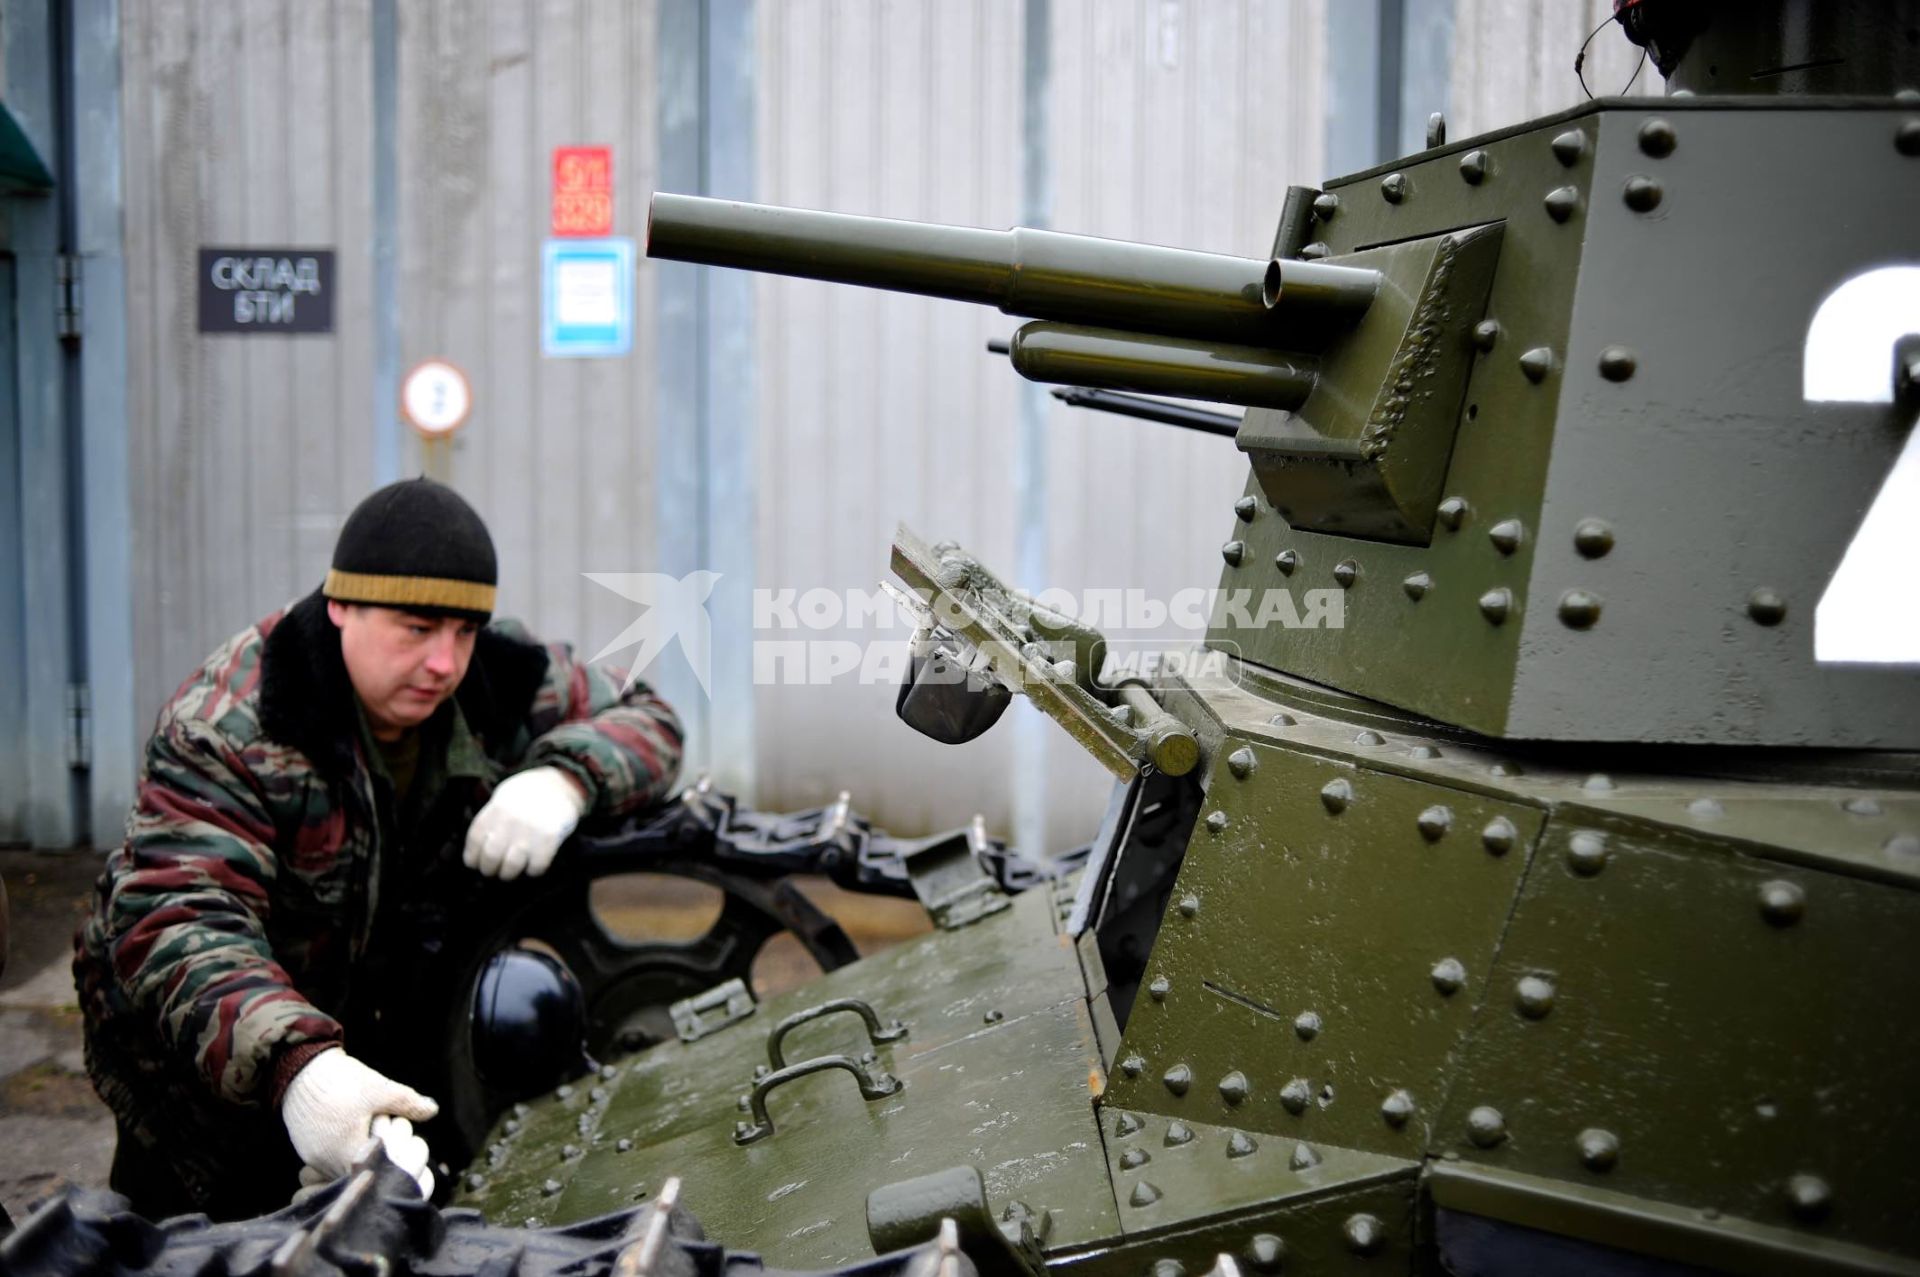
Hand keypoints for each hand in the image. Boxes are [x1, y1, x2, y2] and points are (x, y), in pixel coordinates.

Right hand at [280, 1048, 438, 1196]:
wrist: (300, 1068)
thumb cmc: (340, 1080)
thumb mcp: (379, 1089)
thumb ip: (407, 1103)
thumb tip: (432, 1111)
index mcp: (346, 1154)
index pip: (376, 1172)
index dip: (393, 1161)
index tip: (401, 1145)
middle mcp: (325, 1164)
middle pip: (359, 1173)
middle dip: (378, 1158)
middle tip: (390, 1136)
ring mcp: (313, 1158)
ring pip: (343, 1168)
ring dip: (361, 1155)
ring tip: (373, 1131)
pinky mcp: (306, 1150)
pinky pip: (330, 1160)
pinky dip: (345, 1151)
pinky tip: (355, 1132)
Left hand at [463, 766, 588, 879]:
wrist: (562, 784)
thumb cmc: (529, 793)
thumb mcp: (504, 796)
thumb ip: (491, 819)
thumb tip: (478, 847)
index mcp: (497, 809)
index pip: (475, 840)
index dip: (471, 857)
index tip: (474, 863)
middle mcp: (511, 820)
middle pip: (491, 857)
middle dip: (489, 869)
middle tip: (493, 871)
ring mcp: (530, 831)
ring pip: (511, 867)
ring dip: (509, 873)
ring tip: (510, 871)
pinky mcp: (549, 839)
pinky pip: (536, 867)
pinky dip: (532, 871)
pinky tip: (532, 864)